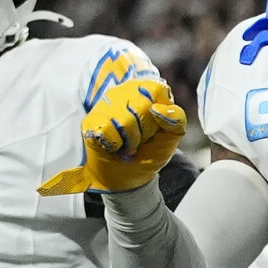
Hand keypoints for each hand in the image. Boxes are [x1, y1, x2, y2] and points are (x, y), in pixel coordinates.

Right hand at [39, 75, 186, 195]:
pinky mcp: (90, 121)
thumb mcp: (173, 135)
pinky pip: (107, 132)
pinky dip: (115, 146)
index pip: (157, 90)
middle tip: (141, 139)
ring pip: (125, 121)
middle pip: (142, 107)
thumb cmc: (150, 150)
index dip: (160, 114)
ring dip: (131, 141)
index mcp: (145, 90)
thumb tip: (158, 109)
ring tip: (128, 144)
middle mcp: (123, 91)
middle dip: (146, 132)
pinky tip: (114, 146)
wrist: (131, 177)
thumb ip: (177, 118)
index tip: (156, 127)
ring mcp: (105, 105)